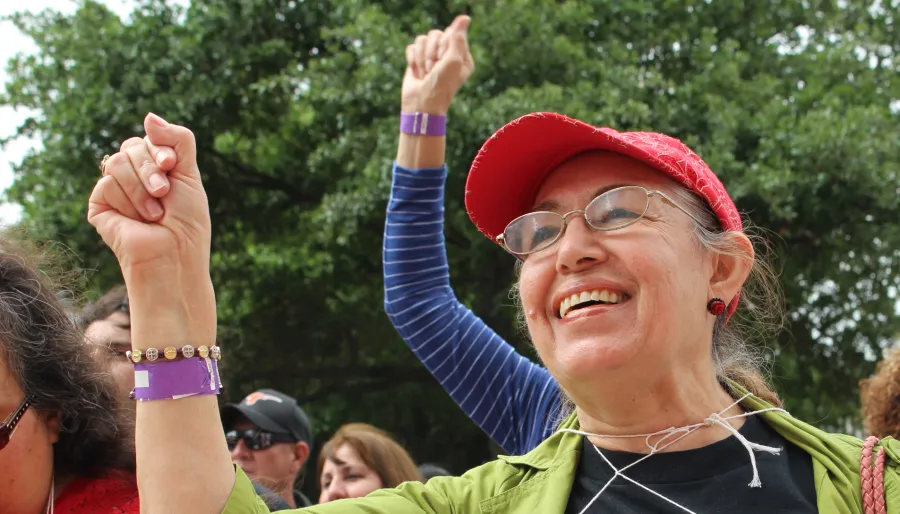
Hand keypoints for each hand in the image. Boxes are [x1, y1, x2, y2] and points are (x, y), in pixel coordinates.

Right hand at [88, 113, 210, 275]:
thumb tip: (148, 116)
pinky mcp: (99, 203)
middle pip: (132, 146)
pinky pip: (106, 183)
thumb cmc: (187, 222)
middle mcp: (134, 175)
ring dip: (141, 188)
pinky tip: (138, 221)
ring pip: (117, 161)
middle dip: (152, 169)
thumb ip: (178, 140)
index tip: (171, 167)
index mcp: (156, 167)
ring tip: (154, 213)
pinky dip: (128, 201)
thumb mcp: (190, 174)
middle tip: (164, 193)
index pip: (150, 137)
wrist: (174, 255)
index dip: (161, 149)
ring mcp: (115, 188)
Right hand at [401, 15, 474, 114]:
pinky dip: (413, 61)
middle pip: (436, 34)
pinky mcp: (417, 60)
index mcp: (462, 55)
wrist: (421, 103)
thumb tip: (465, 17)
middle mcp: (448, 54)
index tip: (443, 58)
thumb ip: (457, 37)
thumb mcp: (453, 60)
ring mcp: (432, 57)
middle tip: (433, 68)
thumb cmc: (441, 85)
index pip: (452, 33)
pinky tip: (417, 73)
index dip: (444, 43)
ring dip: (422, 58)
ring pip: (422, 39)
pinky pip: (412, 47)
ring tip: (425, 73)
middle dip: (432, 51)